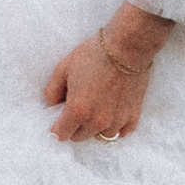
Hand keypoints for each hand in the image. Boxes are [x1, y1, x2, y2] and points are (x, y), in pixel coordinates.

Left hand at [42, 6, 173, 142]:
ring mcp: (117, 121)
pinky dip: (115, 127)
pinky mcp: (133, 116)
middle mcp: (97, 122)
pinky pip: (121, 133)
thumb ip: (52, 91)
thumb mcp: (64, 68)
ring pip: (100, 136)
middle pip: (80, 137)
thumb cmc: (93, 55)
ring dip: (95, 127)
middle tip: (76, 107)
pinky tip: (111, 113)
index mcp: (78, 111)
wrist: (127, 47)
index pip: (61, 134)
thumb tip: (52, 106)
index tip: (58, 119)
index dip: (57, 127)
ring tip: (95, 107)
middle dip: (74, 126)